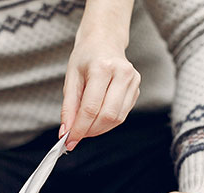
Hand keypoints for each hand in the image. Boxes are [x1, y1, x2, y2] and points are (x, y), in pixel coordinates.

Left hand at [60, 31, 139, 150]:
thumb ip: (68, 107)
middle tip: (76, 136)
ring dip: (99, 129)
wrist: (104, 40)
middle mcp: (122, 74)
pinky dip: (107, 122)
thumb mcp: (71, 78)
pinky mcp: (137, 89)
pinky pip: (122, 115)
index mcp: (103, 68)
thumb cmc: (86, 57)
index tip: (68, 140)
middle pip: (107, 115)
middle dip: (90, 131)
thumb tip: (66, 131)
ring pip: (117, 118)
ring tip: (85, 127)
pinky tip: (96, 119)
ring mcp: (133, 81)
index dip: (79, 128)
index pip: (91, 108)